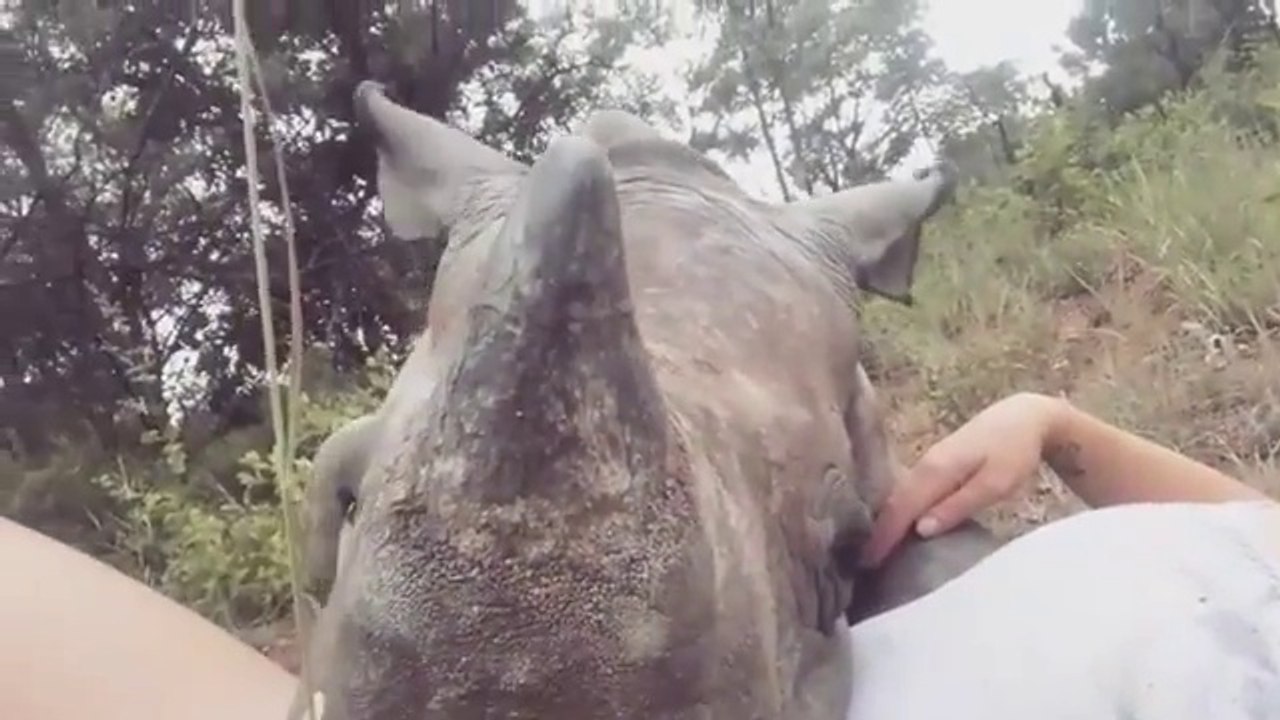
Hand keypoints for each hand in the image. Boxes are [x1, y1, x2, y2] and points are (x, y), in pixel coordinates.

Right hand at [859, 392, 1064, 567]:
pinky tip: (898, 524)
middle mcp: (924, 465)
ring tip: (877, 550)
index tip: (868, 562)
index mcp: (936, 470)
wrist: (1023, 416)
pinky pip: (908, 490)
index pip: (901, 508)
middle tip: (864, 563)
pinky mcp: (933, 464)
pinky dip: (899, 509)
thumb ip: (958, 505)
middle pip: (894, 502)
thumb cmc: (1014, 452)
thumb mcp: (995, 483)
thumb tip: (921, 530)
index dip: (884, 536)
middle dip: (879, 532)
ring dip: (886, 521)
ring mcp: (927, 462)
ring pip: (899, 496)